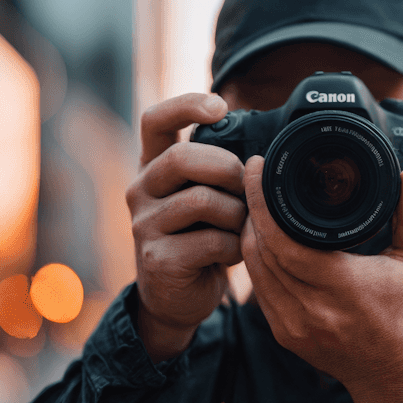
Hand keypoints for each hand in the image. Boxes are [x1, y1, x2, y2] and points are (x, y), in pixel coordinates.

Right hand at [126, 93, 246, 361]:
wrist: (177, 296)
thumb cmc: (200, 237)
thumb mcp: (206, 196)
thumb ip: (219, 171)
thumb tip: (261, 155)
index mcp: (153, 165)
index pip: (155, 120)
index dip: (186, 105)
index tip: (221, 107)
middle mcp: (141, 189)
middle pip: (182, 158)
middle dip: (228, 169)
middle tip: (246, 190)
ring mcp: (144, 224)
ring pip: (203, 200)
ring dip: (237, 214)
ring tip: (241, 227)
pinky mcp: (157, 258)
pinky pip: (212, 241)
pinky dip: (235, 247)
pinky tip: (234, 253)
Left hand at [241, 158, 402, 402]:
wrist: (395, 369)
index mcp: (342, 287)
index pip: (283, 241)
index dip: (262, 203)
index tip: (257, 170)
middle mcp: (312, 309)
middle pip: (260, 251)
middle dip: (251, 210)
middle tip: (254, 178)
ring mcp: (293, 325)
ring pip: (253, 269)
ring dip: (249, 233)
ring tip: (255, 203)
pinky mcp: (284, 334)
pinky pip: (259, 289)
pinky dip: (256, 260)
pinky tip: (260, 239)